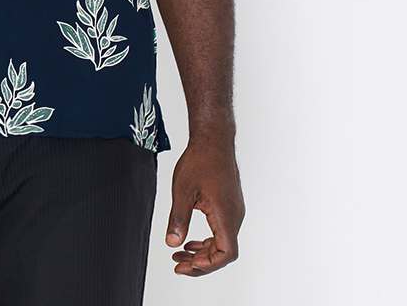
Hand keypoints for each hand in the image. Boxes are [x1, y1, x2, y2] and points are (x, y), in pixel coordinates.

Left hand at [165, 136, 243, 275]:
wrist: (213, 140)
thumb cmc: (200, 160)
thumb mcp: (182, 190)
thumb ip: (178, 219)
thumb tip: (172, 242)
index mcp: (225, 214)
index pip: (226, 253)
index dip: (208, 265)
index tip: (188, 264)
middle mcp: (234, 216)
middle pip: (223, 252)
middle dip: (200, 263)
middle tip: (178, 264)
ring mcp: (234, 211)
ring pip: (222, 242)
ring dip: (202, 252)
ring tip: (180, 254)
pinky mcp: (230, 206)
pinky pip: (221, 231)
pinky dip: (207, 240)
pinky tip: (190, 241)